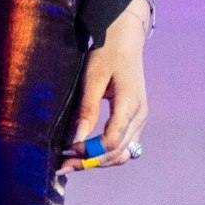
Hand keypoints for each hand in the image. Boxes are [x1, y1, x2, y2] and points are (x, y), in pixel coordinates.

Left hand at [60, 0, 150, 171]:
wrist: (126, 39)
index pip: (111, 143)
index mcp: (130, 105)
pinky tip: (87, 151)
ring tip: (73, 162)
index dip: (88, 152)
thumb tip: (76, 140)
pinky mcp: (136, 118)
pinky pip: (124, 145)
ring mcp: (140, 119)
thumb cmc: (107, 53)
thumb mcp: (93, 78)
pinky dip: (106, 153)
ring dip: (99, 161)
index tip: (66, 152)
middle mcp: (140, 116)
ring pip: (123, 154)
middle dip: (90, 162)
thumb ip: (87, 110)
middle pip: (118, 153)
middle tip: (63, 166)